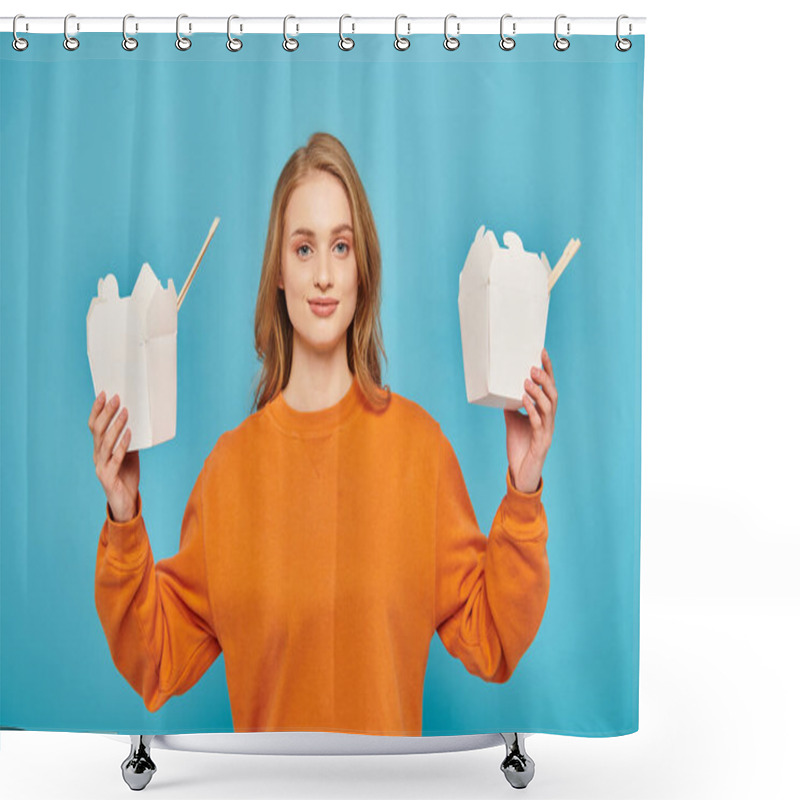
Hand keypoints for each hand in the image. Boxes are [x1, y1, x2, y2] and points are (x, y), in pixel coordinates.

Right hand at [88, 392, 139, 522]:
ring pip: (106, 442)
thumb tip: (138, 419)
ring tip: (125, 412)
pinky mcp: (107, 477)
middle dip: (107, 413)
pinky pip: (115, 458)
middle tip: (116, 398)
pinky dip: (123, 444)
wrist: (126, 501)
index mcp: (99, 448)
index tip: (103, 393)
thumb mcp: (130, 453)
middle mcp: (97, 455)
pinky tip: (130, 434)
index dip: (97, 410)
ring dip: (116, 425)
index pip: (94, 425)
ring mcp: (100, 466)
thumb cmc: (127, 475)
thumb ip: (129, 439)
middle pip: (98, 430)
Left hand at [503, 348, 557, 492]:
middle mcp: (549, 420)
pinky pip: (538, 423)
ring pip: (548, 407)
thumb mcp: (512, 421)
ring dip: (538, 392)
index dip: (548, 370)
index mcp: (545, 413)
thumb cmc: (519, 447)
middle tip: (531, 367)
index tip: (541, 352)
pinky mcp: (542, 442)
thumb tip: (501, 390)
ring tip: (526, 381)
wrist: (520, 473)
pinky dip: (531, 410)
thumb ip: (510, 406)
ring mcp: (547, 431)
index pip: (549, 387)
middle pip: (553, 394)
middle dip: (544, 379)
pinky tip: (523, 400)